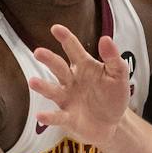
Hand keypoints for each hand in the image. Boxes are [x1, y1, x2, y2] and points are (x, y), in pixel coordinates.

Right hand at [25, 24, 130, 143]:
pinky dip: (48, 117)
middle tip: (38, 52)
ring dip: (43, 86)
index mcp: (84, 67)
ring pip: (53, 90)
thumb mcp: (119, 76)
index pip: (73, 49)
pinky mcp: (67, 118)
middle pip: (58, 67)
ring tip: (33, 82)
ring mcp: (67, 98)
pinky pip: (57, 116)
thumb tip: (105, 38)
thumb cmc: (112, 96)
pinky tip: (40, 115)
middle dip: (49, 60)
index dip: (66, 38)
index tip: (56, 28)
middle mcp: (71, 80)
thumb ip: (113, 58)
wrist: (112, 123)